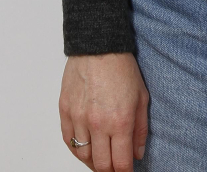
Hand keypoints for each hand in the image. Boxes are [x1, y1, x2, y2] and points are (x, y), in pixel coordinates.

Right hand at [58, 52, 149, 170]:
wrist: (99, 46)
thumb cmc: (121, 68)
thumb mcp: (142, 97)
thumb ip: (141, 128)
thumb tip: (137, 152)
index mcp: (120, 121)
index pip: (120, 163)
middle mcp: (97, 124)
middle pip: (101, 164)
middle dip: (110, 170)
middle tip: (115, 167)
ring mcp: (78, 119)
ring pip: (83, 156)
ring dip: (93, 162)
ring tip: (101, 160)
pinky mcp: (65, 111)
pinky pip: (68, 141)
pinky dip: (77, 149)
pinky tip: (85, 149)